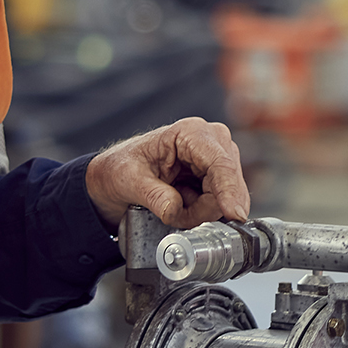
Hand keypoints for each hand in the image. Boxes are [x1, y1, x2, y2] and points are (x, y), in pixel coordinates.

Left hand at [86, 117, 251, 230]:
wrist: (114, 178)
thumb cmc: (120, 168)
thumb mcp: (129, 181)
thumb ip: (153, 195)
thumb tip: (175, 208)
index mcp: (189, 132)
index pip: (220, 163)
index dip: (229, 190)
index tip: (233, 214)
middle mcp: (209, 141)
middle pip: (229, 183)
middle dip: (205, 208)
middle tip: (175, 214)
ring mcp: (215, 160)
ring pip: (226, 197)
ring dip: (201, 212)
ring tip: (172, 207)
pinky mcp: (215, 177)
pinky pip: (220, 204)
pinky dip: (201, 213)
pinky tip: (182, 206)